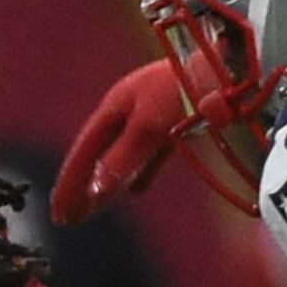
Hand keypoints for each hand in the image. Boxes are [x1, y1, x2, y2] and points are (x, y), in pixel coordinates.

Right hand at [54, 62, 193, 226]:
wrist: (227, 65)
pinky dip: (141, 174)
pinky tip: (136, 191)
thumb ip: (122, 157)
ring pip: (121, 158)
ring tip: (92, 210)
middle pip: (98, 156)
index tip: (59, 212)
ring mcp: (150, 116)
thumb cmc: (184, 89)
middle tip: (66, 221)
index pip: (84, 153)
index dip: (71, 184)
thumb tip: (97, 189)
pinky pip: (150, 155)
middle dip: (81, 189)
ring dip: (106, 186)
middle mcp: (127, 111)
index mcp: (114, 107)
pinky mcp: (175, 123)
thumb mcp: (149, 126)